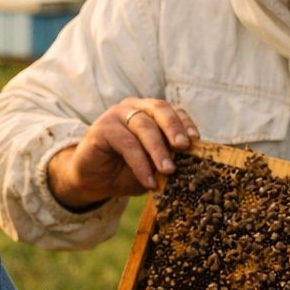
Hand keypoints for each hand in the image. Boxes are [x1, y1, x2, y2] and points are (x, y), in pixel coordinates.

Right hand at [46, 97, 198, 209]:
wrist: (93, 181)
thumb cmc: (126, 171)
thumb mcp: (152, 166)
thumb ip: (167, 159)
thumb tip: (189, 162)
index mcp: (149, 112)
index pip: (173, 111)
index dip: (185, 123)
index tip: (196, 141)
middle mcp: (134, 108)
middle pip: (159, 109)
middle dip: (174, 128)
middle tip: (184, 147)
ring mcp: (116, 115)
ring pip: (144, 126)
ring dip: (158, 150)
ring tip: (168, 171)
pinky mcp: (102, 128)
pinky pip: (127, 144)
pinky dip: (140, 163)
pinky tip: (148, 180)